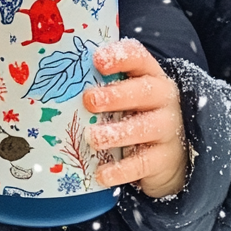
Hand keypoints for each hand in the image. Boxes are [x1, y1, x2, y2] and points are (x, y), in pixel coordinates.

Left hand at [82, 38, 188, 198]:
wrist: (171, 153)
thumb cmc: (137, 112)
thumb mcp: (126, 93)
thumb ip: (102, 84)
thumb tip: (60, 80)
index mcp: (149, 74)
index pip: (138, 57)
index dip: (119, 57)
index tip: (96, 61)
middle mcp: (162, 97)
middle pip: (143, 91)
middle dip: (115, 95)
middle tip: (89, 100)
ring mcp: (167, 128)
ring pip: (143, 128)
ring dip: (115, 133)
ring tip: (92, 138)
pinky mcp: (163, 158)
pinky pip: (142, 163)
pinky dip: (120, 170)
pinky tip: (101, 173)